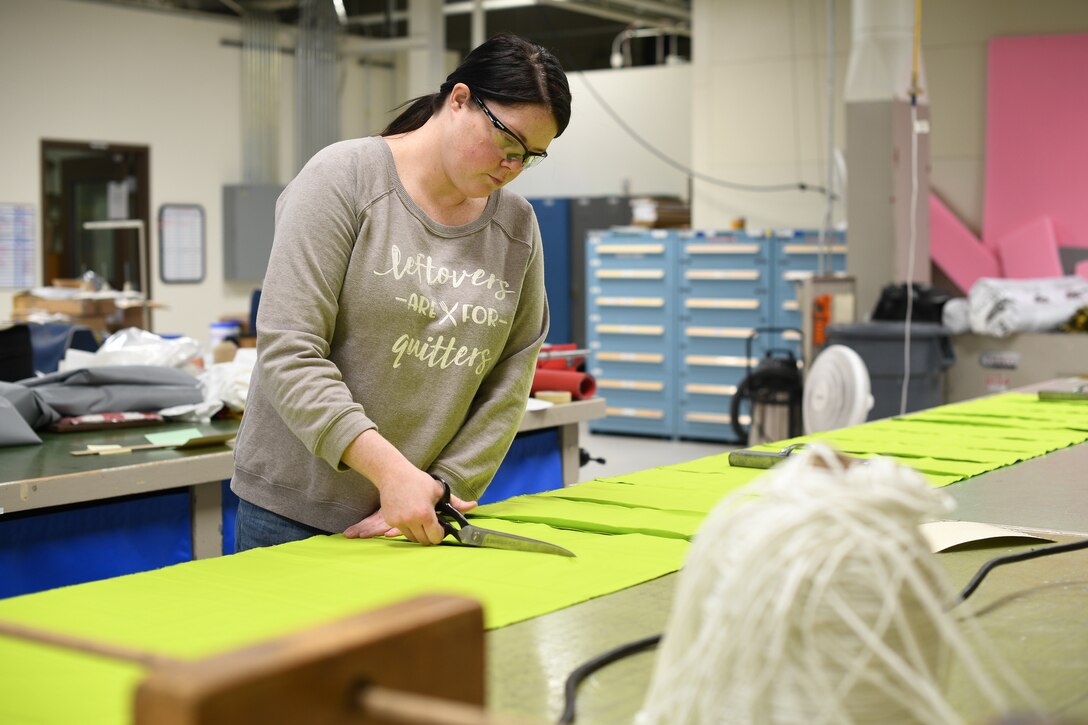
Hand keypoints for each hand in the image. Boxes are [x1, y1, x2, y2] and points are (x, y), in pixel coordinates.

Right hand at [339, 429, 475, 544]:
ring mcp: (399, 522)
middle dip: (430, 535)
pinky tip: (410, 515)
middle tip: (432, 524)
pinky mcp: (390, 521)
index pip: (436, 538)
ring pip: (413, 538)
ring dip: (419, 533)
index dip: (440, 534)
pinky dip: (408, 528)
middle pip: (424, 541)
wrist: (393, 474)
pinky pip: (402, 531)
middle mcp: (411, 520)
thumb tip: (474, 505)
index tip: (440, 527)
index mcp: (425, 514)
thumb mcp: (439, 490)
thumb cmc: (418, 481)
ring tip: (421, 520)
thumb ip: (456, 503)